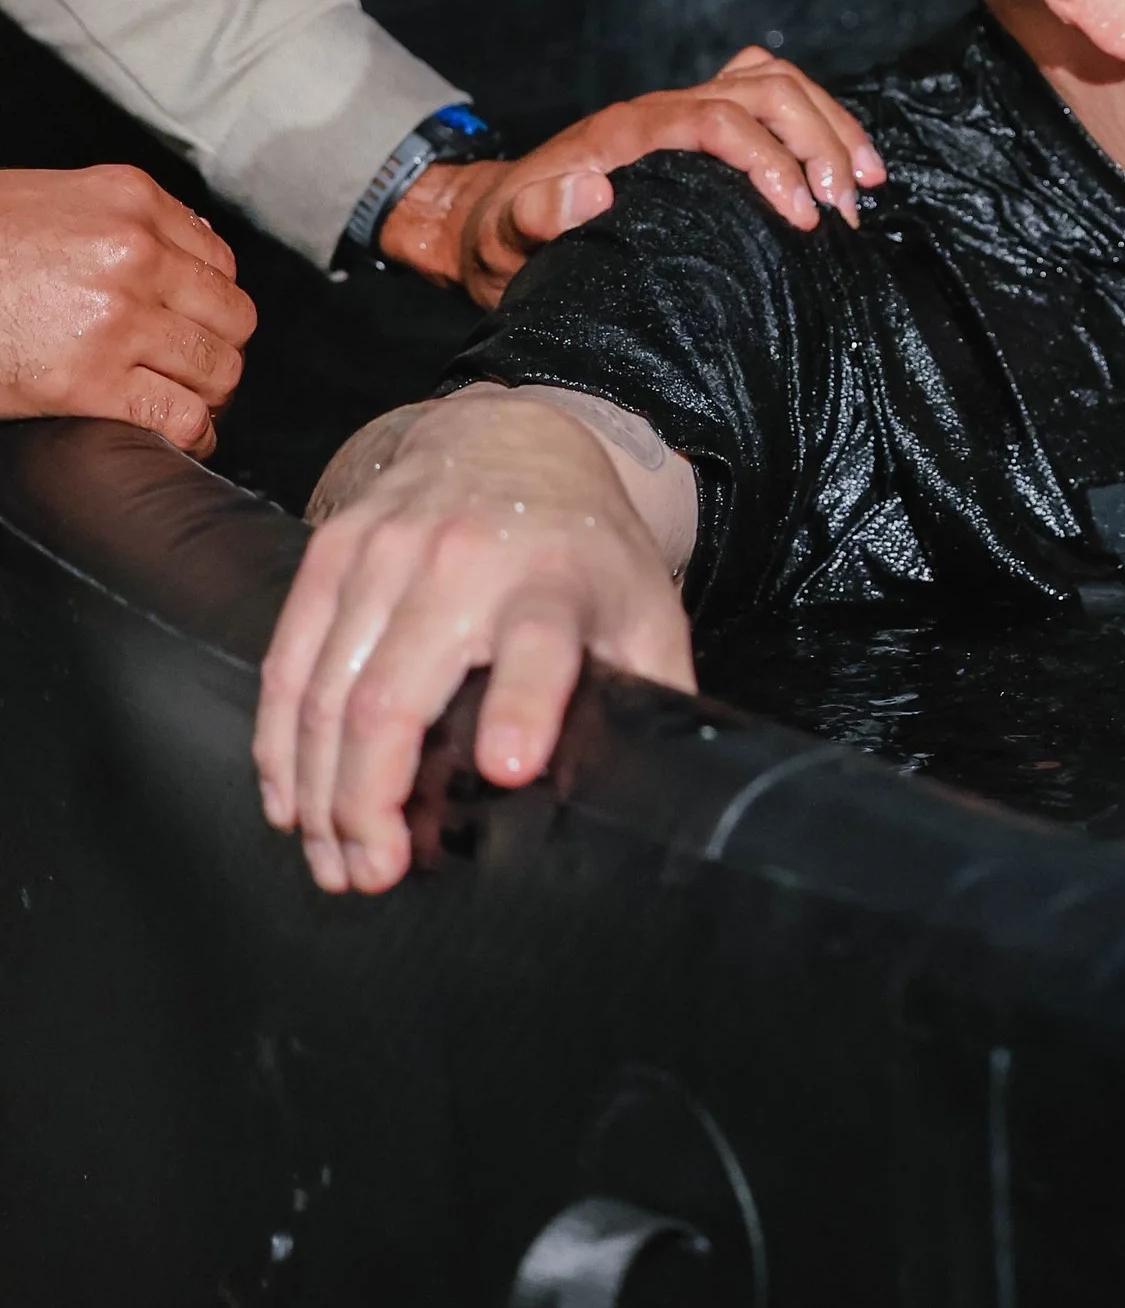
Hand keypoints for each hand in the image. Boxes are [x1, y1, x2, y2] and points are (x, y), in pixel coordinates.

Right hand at [0, 164, 255, 452]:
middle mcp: (136, 253)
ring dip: (210, 392)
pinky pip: (179, 417)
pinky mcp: (90, 382)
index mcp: (130, 200)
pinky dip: (193, 434)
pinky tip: (185, 437)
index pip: (219, 258)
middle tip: (198, 368)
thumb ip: (118, 218)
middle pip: (231, 315)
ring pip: (217, 367)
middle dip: (219, 347)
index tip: (200, 321)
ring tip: (189, 401)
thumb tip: (183, 241)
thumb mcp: (49, 199)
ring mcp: (118, 318)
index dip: (213, 299)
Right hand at [255, 388, 695, 894]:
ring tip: (332, 859)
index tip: (507, 767)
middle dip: (370, 801)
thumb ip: (654, 691)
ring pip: (326, 693)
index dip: (523, 706)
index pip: (537, 644)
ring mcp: (385, 553)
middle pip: (394, 696)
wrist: (508, 434)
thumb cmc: (581, 546)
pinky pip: (286, 662)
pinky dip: (278, 743)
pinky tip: (289, 800)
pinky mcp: (331, 551)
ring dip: (319, 793)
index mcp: (552, 580)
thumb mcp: (642, 605)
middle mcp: (462, 562)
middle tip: (373, 874)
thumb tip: (663, 790)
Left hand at [380, 47, 886, 307]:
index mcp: (628, 131)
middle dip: (818, 141)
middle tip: (846, 210)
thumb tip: (590, 187)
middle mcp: (662, 109)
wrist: (485, 221)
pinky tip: (839, 169)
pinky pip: (768, 97)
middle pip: (764, 89)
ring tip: (866, 184)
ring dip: (830, 125)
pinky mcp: (696, 128)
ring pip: (776, 84)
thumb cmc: (499, 239)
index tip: (801, 217)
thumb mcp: (502, 239)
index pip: (719, 120)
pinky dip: (816, 121)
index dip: (769, 160)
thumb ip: (535, 215)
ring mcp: (683, 111)